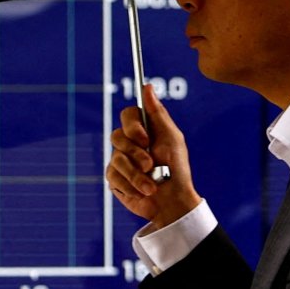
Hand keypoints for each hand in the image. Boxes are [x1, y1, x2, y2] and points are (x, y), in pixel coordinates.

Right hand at [106, 83, 200, 226]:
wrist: (172, 203)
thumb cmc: (176, 169)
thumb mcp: (171, 139)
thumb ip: (157, 114)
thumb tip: (147, 86)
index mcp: (144, 130)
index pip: (127, 115)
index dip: (132, 126)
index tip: (144, 139)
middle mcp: (129, 143)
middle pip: (117, 136)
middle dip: (136, 154)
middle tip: (150, 165)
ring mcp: (120, 161)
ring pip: (116, 159)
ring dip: (137, 175)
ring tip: (152, 186)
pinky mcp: (115, 179)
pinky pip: (113, 176)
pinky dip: (131, 186)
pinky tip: (143, 192)